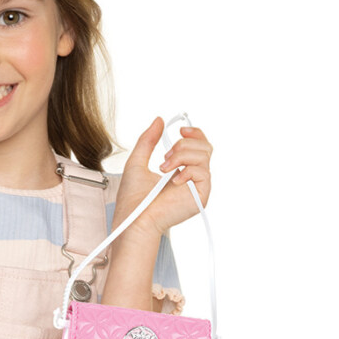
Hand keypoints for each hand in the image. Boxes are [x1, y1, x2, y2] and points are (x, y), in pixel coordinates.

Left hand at [114, 117, 212, 236]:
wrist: (134, 219)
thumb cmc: (133, 198)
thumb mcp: (137, 161)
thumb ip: (147, 140)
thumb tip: (159, 120)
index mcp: (181, 170)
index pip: (198, 146)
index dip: (194, 134)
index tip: (180, 130)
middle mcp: (192, 178)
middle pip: (204, 146)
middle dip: (183, 144)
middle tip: (164, 157)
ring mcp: (198, 187)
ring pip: (204, 155)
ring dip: (181, 155)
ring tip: (163, 168)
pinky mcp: (201, 196)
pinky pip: (203, 172)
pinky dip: (187, 171)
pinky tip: (173, 181)